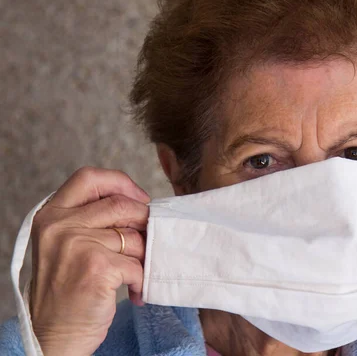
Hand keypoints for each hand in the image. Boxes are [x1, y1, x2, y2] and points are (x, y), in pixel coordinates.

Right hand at [29, 167, 149, 355]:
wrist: (52, 337)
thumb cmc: (66, 291)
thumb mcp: (65, 246)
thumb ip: (90, 220)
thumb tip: (140, 205)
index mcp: (51, 215)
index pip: (89, 177)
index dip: (120, 182)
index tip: (139, 199)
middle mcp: (60, 227)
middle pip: (120, 204)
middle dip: (143, 222)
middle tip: (147, 241)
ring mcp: (77, 246)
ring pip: (134, 237)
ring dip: (143, 258)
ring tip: (136, 275)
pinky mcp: (97, 268)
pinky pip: (137, 265)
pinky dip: (142, 280)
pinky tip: (135, 292)